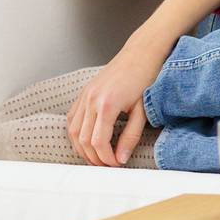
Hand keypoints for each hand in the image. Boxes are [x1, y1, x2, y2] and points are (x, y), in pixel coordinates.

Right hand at [66, 46, 163, 165]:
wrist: (141, 53)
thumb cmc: (146, 78)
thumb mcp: (143, 109)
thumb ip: (131, 135)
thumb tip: (121, 157)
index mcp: (107, 104)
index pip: (98, 142)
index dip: (106, 158)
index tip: (117, 165)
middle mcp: (91, 100)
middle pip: (83, 140)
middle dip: (94, 157)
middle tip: (108, 165)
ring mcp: (84, 95)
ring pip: (73, 132)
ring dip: (83, 148)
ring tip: (98, 157)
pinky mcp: (83, 93)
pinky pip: (72, 119)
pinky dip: (76, 134)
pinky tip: (88, 141)